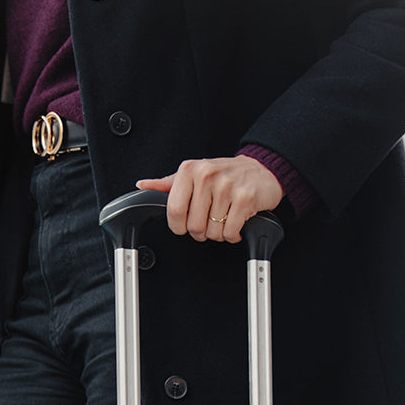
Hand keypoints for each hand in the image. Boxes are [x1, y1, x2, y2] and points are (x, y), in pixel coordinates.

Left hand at [136, 156, 282, 242]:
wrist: (261, 170)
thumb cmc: (224, 175)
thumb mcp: (194, 174)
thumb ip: (168, 183)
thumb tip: (143, 185)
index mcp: (190, 170)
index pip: (174, 211)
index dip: (179, 226)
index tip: (186, 224)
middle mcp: (207, 175)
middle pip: (193, 226)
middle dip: (201, 231)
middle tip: (210, 220)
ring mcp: (227, 186)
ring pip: (212, 232)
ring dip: (218, 233)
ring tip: (224, 218)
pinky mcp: (244, 199)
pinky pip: (230, 232)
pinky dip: (232, 235)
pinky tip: (236, 222)